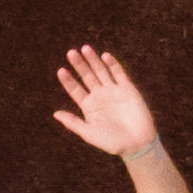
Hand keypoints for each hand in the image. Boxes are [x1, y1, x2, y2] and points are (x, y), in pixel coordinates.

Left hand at [43, 42, 161, 161]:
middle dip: (79, 65)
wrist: (137, 144)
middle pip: (87, 77)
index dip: (68, 80)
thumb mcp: (89, 133)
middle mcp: (100, 97)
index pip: (75, 90)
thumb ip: (73, 122)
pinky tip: (105, 56)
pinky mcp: (128, 90)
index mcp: (89, 107)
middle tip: (71, 53)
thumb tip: (55, 113)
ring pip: (101, 72)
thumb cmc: (112, 143)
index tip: (61, 70)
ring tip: (84, 48)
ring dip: (93, 60)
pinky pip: (119, 74)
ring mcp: (114, 91)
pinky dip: (113, 65)